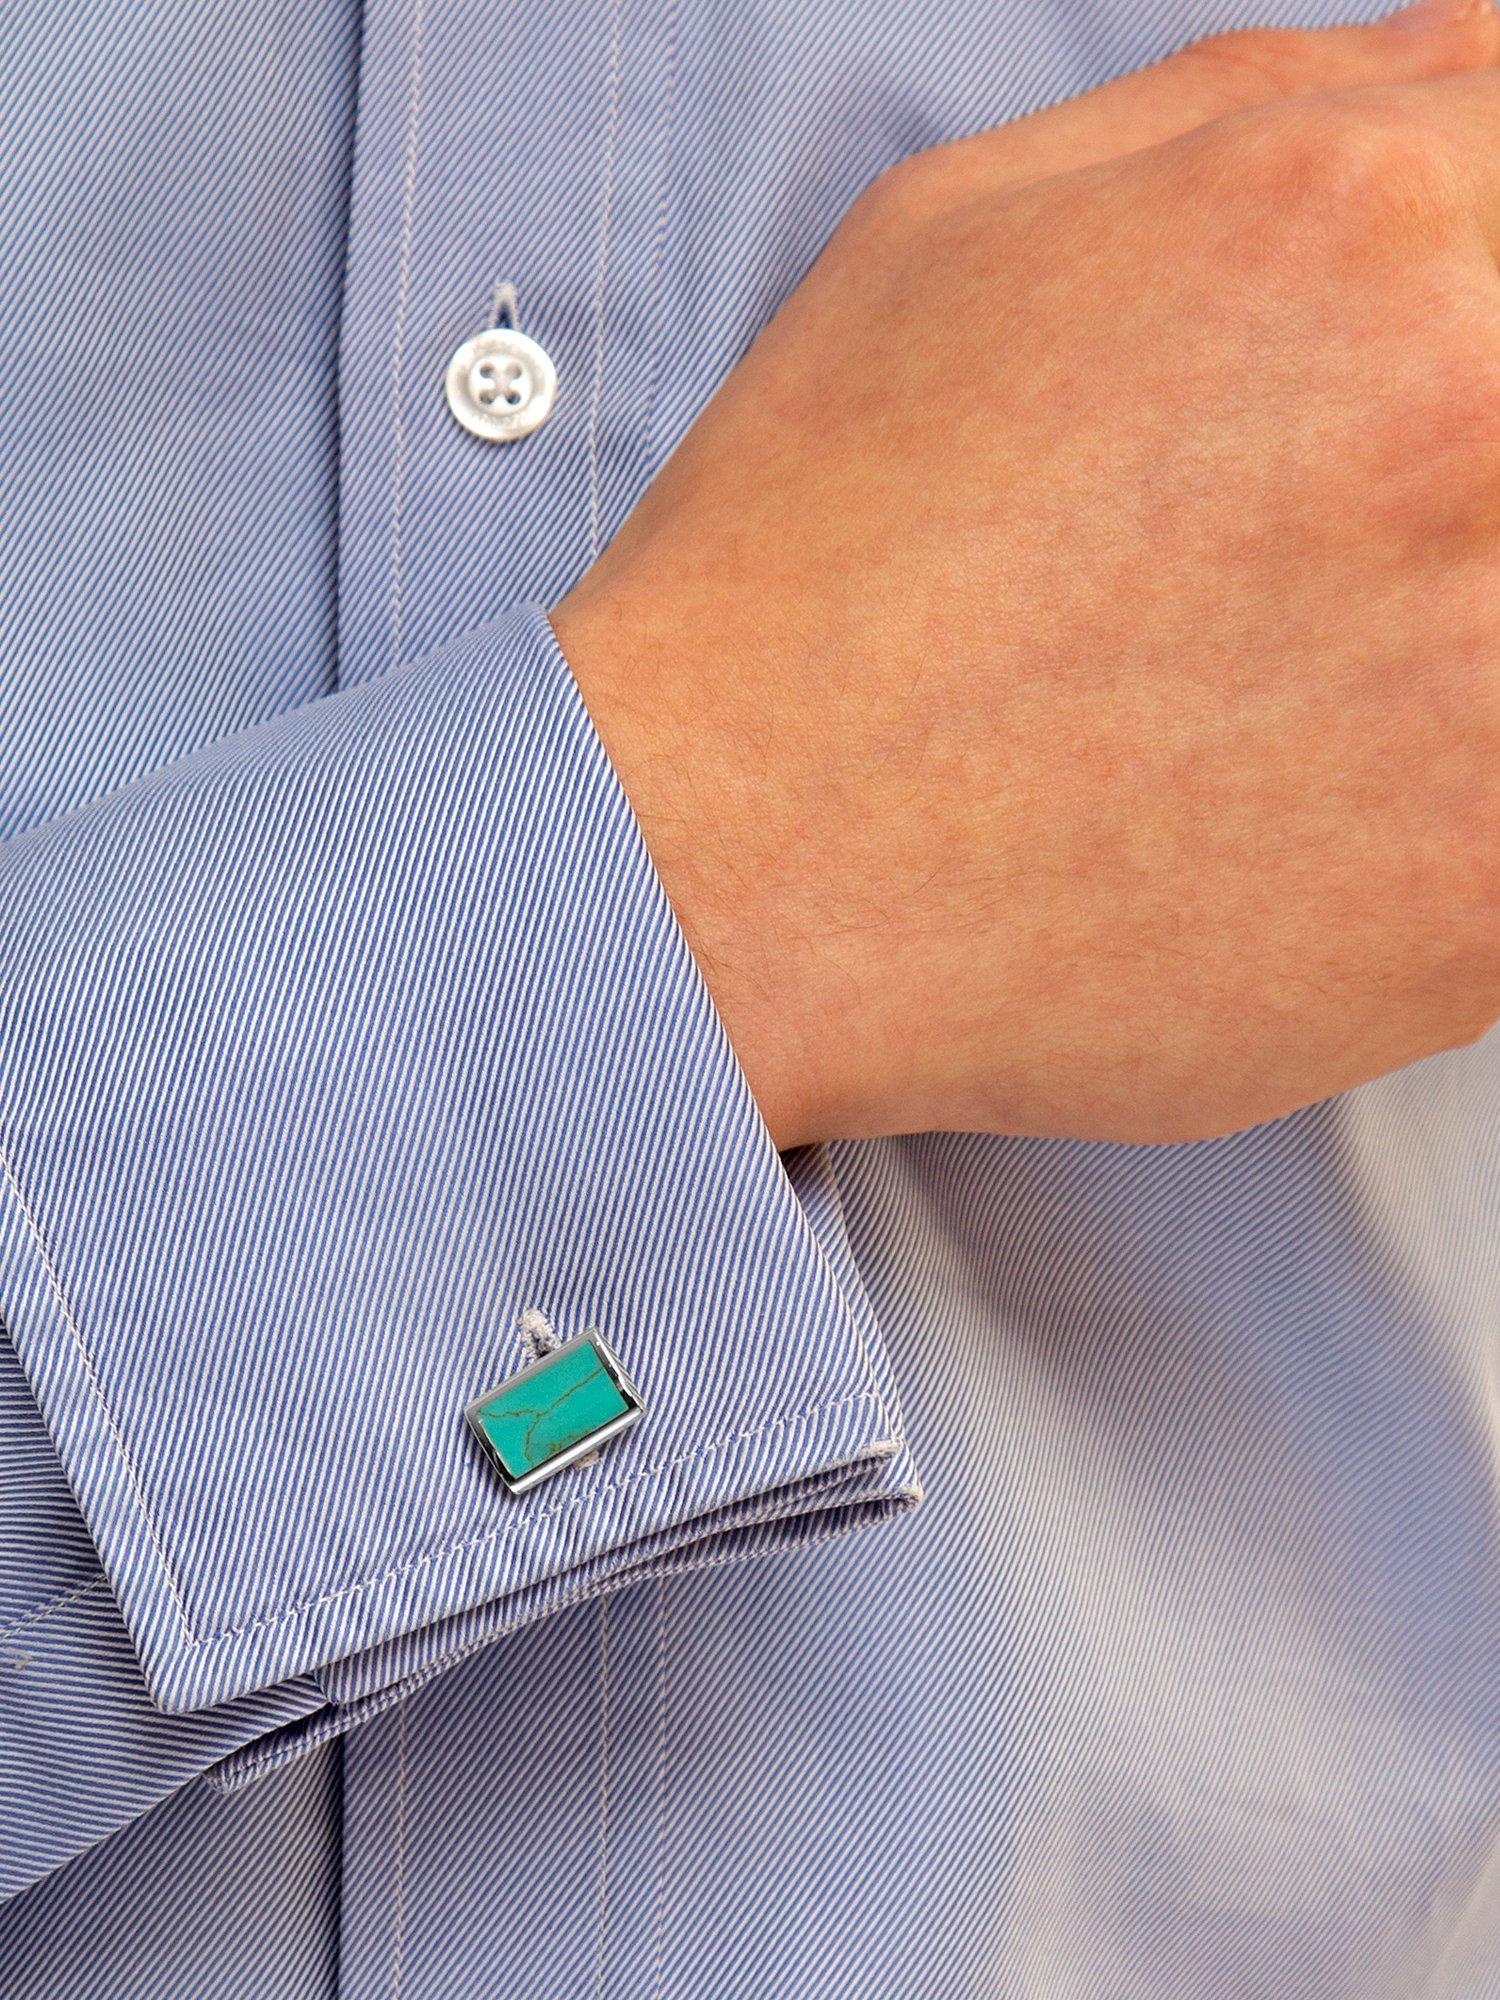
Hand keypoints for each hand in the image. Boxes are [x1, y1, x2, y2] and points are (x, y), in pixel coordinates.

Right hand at [551, 0, 1499, 1147]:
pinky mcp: (1487, 896)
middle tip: (1316, 557)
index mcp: (1359, 221)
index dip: (1473, 270)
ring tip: (1299, 691)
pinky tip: (1305, 813)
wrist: (725, 874)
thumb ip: (1273, 105)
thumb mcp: (966, 234)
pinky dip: (1445, 802)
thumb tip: (1470, 69)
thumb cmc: (811, 566)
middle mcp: (1475, 417)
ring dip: (1454, 634)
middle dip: (1460, 465)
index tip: (1399, 378)